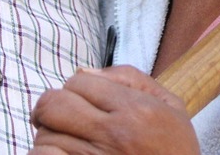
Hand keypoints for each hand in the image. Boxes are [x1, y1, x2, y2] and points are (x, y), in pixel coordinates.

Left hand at [30, 66, 200, 154]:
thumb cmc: (174, 151)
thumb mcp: (171, 106)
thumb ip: (132, 79)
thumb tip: (85, 72)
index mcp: (134, 109)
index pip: (79, 82)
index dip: (74, 87)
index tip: (80, 100)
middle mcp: (112, 134)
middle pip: (53, 105)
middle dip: (50, 106)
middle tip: (58, 116)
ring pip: (44, 135)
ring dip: (50, 135)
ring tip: (66, 141)